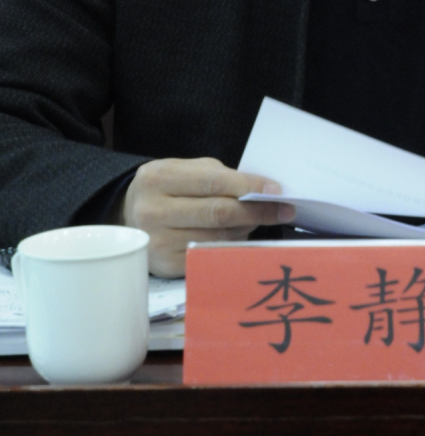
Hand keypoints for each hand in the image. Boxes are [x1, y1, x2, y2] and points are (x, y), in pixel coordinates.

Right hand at [116, 156, 295, 276]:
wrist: (129, 216)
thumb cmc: (167, 188)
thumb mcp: (184, 169)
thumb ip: (218, 176)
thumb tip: (261, 190)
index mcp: (159, 178)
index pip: (213, 182)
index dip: (248, 185)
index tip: (276, 190)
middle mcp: (154, 211)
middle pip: (217, 213)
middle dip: (256, 210)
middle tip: (284, 210)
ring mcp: (158, 242)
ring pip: (217, 237)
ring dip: (247, 229)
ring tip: (262, 219)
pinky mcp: (166, 266)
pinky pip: (209, 255)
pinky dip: (231, 245)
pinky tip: (242, 235)